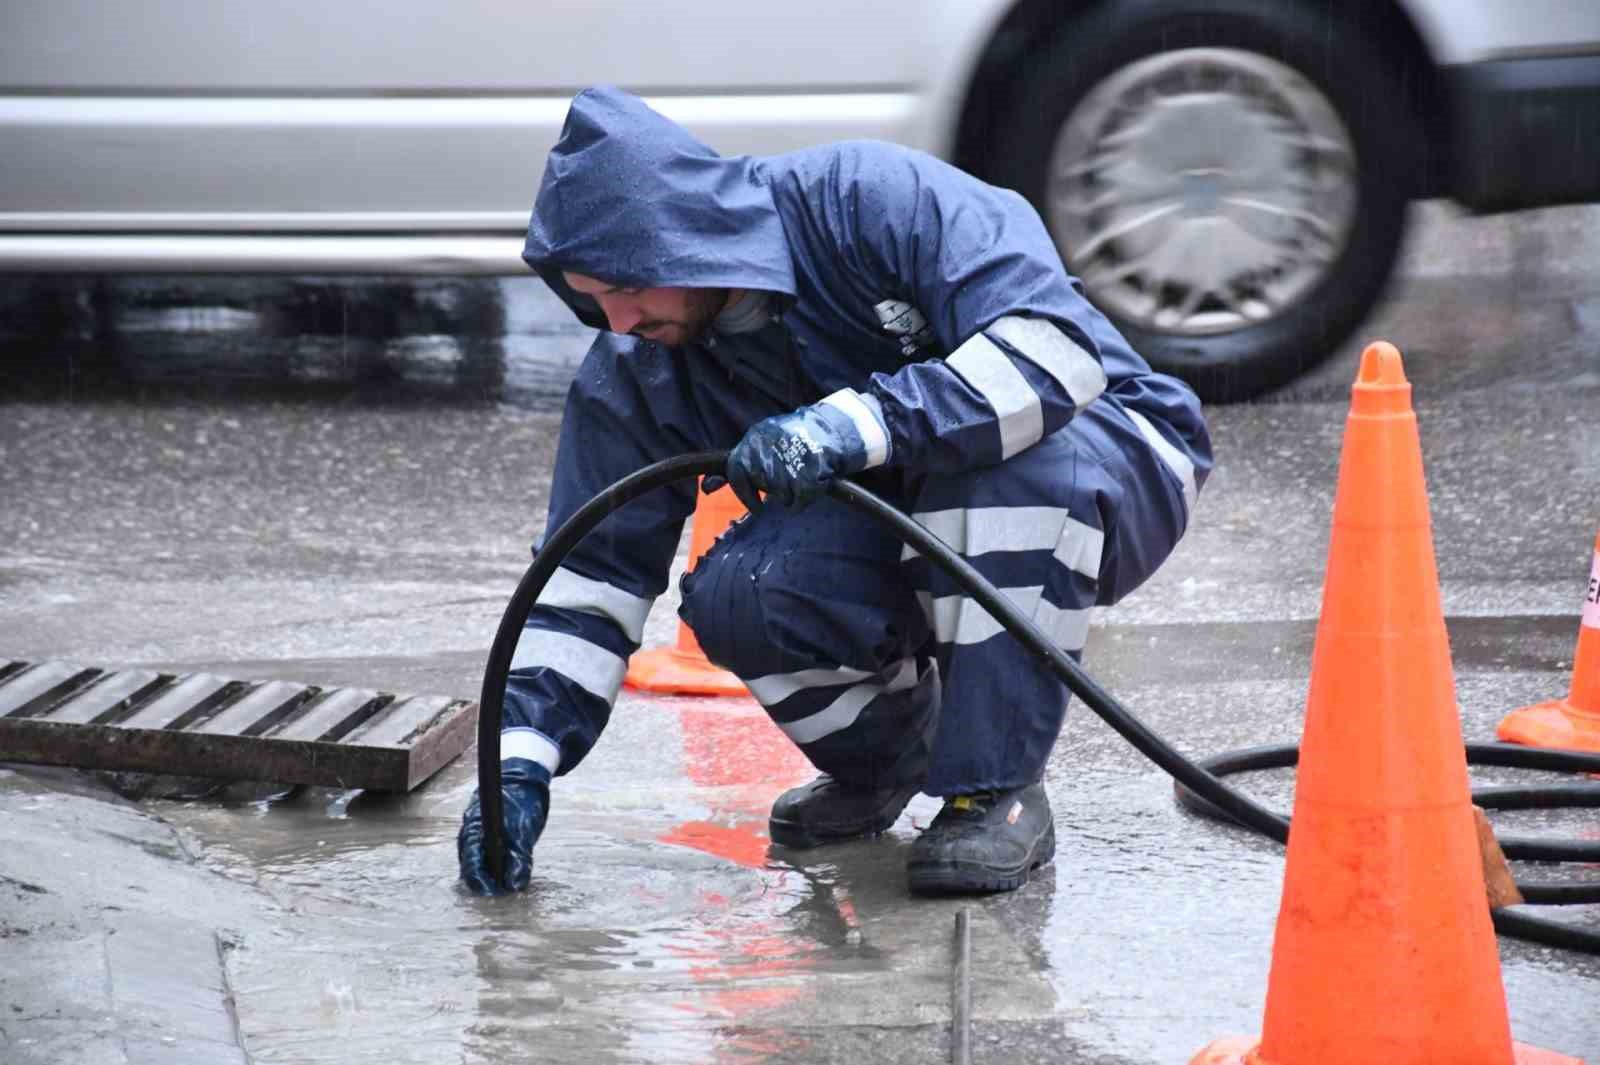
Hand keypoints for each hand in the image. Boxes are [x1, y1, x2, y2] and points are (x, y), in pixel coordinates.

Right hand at [457, 758, 550, 894]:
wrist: (520, 777)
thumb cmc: (521, 801)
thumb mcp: (524, 831)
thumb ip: (519, 858)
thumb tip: (514, 884)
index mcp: (475, 830)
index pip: (471, 865)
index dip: (482, 882)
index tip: (495, 892)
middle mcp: (469, 832)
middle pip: (469, 866)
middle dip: (484, 881)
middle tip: (503, 891)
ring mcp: (473, 831)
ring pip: (474, 860)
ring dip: (488, 873)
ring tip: (504, 883)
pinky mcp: (480, 831)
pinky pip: (480, 853)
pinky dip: (490, 864)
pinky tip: (502, 870)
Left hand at [722, 400, 870, 510]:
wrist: (832, 429)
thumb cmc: (793, 440)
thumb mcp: (761, 444)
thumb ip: (738, 466)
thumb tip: (706, 487)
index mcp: (754, 439)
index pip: (736, 472)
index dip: (746, 494)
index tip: (756, 506)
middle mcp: (767, 448)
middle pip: (763, 485)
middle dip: (775, 488)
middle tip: (788, 477)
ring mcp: (788, 460)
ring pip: (780, 495)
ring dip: (790, 493)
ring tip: (800, 475)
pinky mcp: (808, 474)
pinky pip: (799, 501)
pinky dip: (803, 500)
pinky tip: (810, 486)